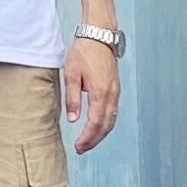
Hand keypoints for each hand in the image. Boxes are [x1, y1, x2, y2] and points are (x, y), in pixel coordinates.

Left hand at [63, 38, 120, 152]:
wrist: (99, 36)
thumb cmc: (83, 52)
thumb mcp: (71, 74)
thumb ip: (72, 98)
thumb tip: (73, 119)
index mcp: (100, 92)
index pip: (96, 122)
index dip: (88, 137)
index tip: (79, 146)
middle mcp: (111, 94)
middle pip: (106, 124)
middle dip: (94, 139)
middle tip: (82, 149)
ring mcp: (115, 91)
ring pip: (112, 119)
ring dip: (101, 133)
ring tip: (88, 142)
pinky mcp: (115, 88)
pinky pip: (113, 111)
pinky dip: (106, 123)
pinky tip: (98, 127)